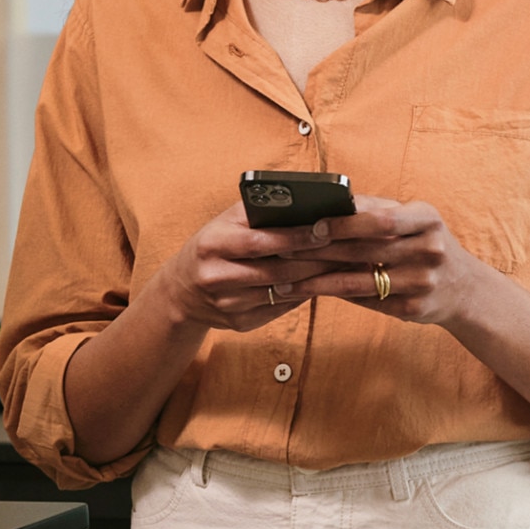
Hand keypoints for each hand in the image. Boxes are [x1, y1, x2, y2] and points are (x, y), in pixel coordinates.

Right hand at [145, 199, 335, 333]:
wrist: (181, 290)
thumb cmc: (214, 244)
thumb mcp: (226, 222)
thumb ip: (259, 212)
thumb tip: (306, 205)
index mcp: (212, 244)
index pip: (260, 241)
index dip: (295, 236)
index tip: (326, 229)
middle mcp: (216, 277)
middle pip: (276, 270)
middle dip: (315, 259)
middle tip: (348, 249)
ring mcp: (227, 305)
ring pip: (283, 292)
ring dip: (316, 279)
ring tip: (343, 265)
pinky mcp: (239, 324)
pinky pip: (281, 309)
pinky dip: (304, 295)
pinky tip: (323, 283)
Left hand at [271, 195, 495, 327]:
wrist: (465, 288)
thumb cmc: (426, 244)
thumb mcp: (415, 220)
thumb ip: (376, 210)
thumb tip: (327, 204)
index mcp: (427, 218)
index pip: (381, 219)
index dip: (344, 223)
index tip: (312, 226)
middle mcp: (430, 250)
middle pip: (364, 250)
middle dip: (320, 251)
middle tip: (284, 250)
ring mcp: (423, 282)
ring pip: (358, 282)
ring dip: (317, 280)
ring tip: (285, 281)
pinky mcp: (413, 309)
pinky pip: (364, 302)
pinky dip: (334, 296)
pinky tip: (310, 293)